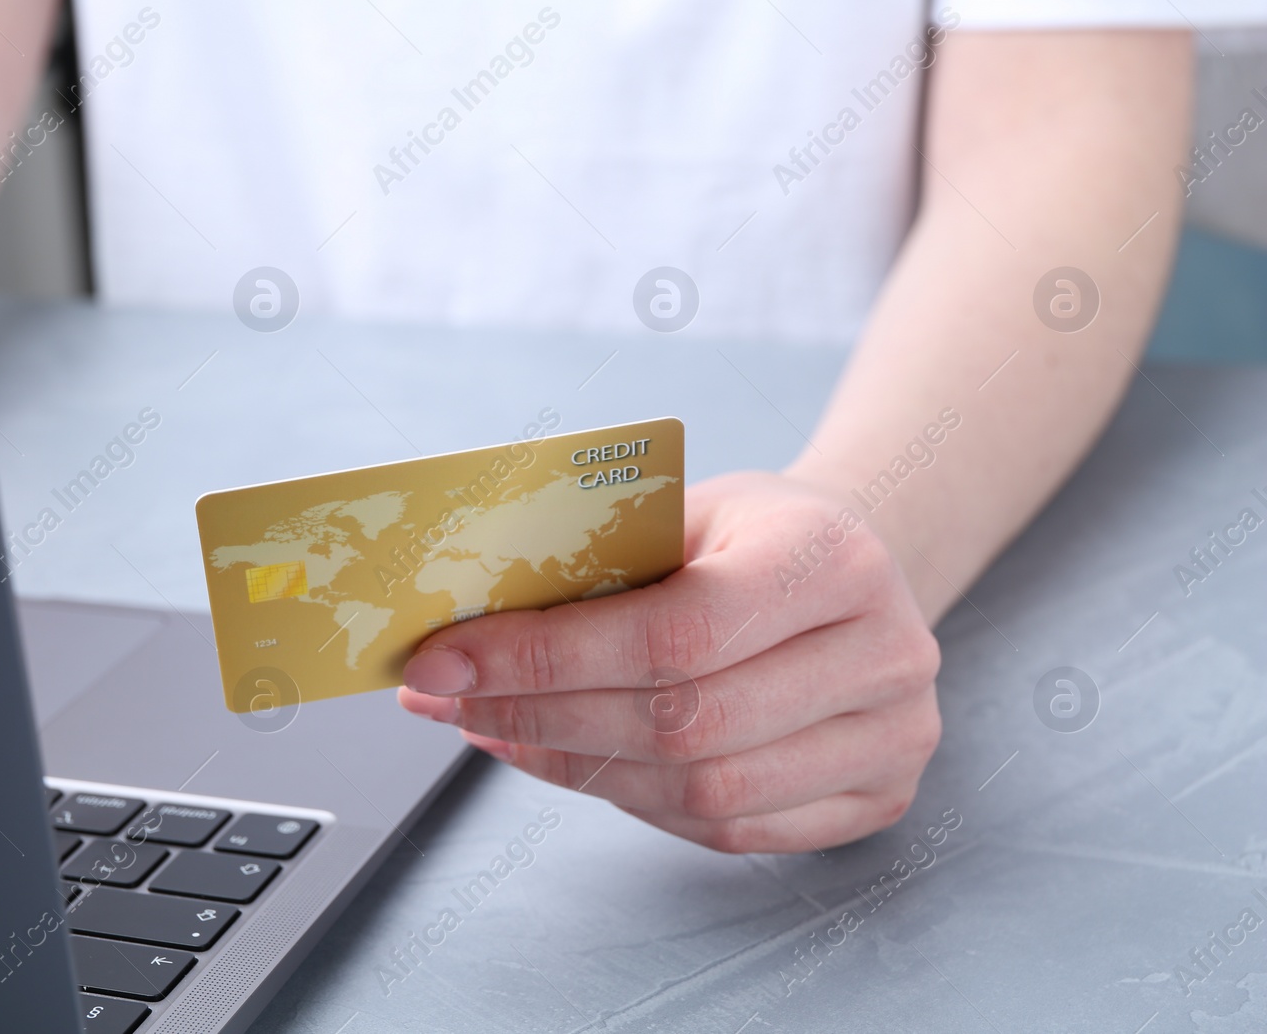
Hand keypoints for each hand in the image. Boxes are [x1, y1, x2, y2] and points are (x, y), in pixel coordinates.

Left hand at [397, 471, 941, 852]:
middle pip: (685, 724)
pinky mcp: (878, 798)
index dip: (548, 658)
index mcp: (834, 558)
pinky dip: (630, 801)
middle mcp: (885, 654)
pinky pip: (728, 828)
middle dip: (543, 717)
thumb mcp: (683, 510)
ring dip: (574, 767)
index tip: (443, 661)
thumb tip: (463, 637)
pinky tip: (567, 759)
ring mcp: (895, 739)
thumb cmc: (753, 533)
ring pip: (703, 792)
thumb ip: (592, 565)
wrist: (860, 566)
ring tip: (495, 729)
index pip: (674, 633)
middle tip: (451, 702)